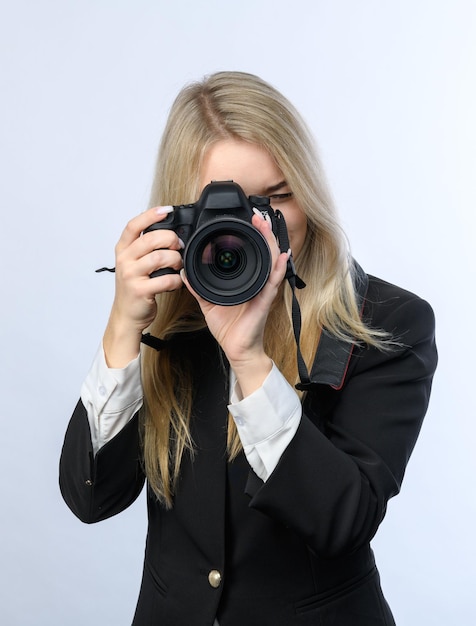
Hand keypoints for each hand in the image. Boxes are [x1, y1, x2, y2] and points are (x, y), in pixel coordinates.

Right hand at [103, 206, 183, 366]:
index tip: (166, 210)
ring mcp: (130, 275)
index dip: (150, 215)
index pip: (133, 226)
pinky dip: (175, 280)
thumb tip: (171, 233)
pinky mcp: (139, 290)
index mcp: (123, 250)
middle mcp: (124, 260)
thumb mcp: (134, 263)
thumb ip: (146, 248)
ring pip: (159, 258)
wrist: (126, 315)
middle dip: (170, 239)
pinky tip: (176, 281)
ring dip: (175, 260)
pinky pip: (164, 279)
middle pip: (150, 239)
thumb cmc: (134, 287)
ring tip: (178, 265)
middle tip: (178, 245)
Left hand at [181, 214, 289, 395]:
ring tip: (265, 226)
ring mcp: (263, 290)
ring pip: (271, 261)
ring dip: (269, 242)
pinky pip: (273, 282)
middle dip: (262, 232)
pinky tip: (281, 256)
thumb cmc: (228, 327)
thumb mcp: (208, 302)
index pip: (250, 254)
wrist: (236, 348)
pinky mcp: (264, 301)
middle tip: (257, 216)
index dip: (250, 236)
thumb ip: (197, 287)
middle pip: (264, 252)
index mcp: (246, 281)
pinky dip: (278, 268)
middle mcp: (257, 282)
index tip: (246, 220)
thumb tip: (184, 272)